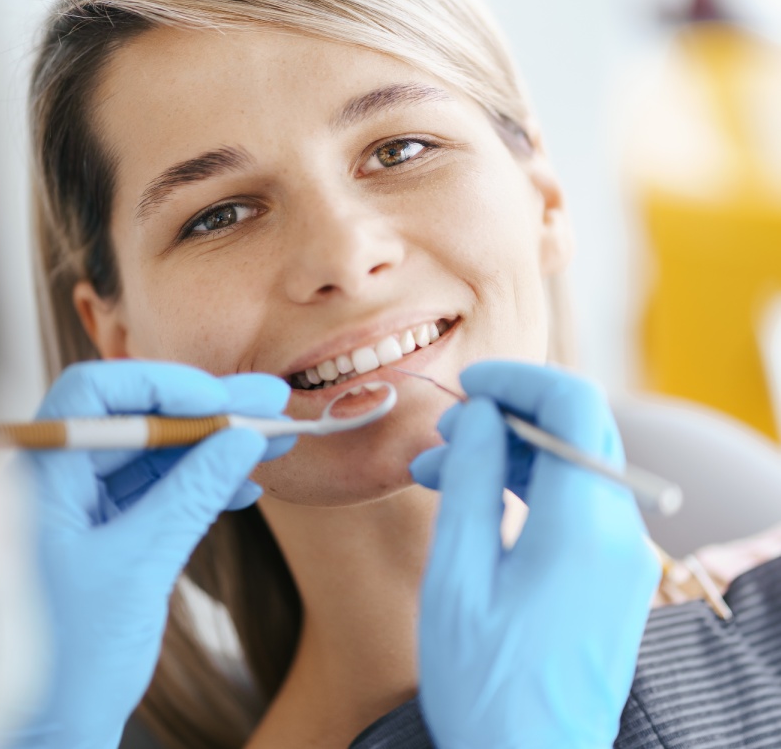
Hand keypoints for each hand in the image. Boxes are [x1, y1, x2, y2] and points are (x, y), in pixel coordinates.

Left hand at [8, 361, 292, 748]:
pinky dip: (201, 485)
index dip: (161, 385)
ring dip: (212, 448)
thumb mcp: (140, 566)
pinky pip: (158, 490)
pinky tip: (245, 484)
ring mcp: (82, 507)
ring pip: (153, 454)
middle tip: (266, 401)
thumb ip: (192, 494)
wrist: (54, 730)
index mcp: (38, 479)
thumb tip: (242, 439)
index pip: (95, 395)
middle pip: (135, 420)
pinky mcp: (107, 532)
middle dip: (205, 412)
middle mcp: (55, 482)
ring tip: (271, 438)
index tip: (221, 400)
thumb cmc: (71, 661)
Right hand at [411, 361, 660, 748]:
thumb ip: (471, 482)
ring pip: (572, 464)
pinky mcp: (611, 574)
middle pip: (576, 430)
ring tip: (441, 467)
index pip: (572, 406)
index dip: (519, 380)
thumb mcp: (458, 576)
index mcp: (581, 526)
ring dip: (509, 452)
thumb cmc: (485, 683)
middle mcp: (618, 532)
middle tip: (444, 433)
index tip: (468, 386)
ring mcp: (621, 555)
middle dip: (508, 415)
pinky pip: (573, 504)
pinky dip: (526, 488)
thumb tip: (477, 415)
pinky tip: (473, 499)